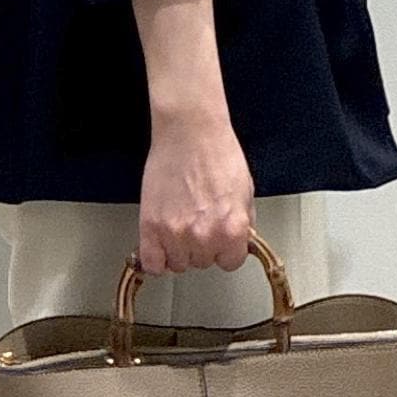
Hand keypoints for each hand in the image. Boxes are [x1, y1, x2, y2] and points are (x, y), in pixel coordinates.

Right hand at [138, 112, 254, 274]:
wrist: (189, 132)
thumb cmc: (216, 153)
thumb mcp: (245, 191)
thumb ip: (242, 222)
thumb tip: (238, 240)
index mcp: (233, 230)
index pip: (230, 262)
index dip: (225, 249)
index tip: (219, 240)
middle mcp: (205, 237)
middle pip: (203, 263)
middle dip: (202, 246)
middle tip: (197, 222)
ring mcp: (176, 234)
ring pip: (178, 264)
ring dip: (178, 250)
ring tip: (179, 225)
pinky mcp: (151, 227)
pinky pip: (152, 263)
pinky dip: (156, 259)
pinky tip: (161, 245)